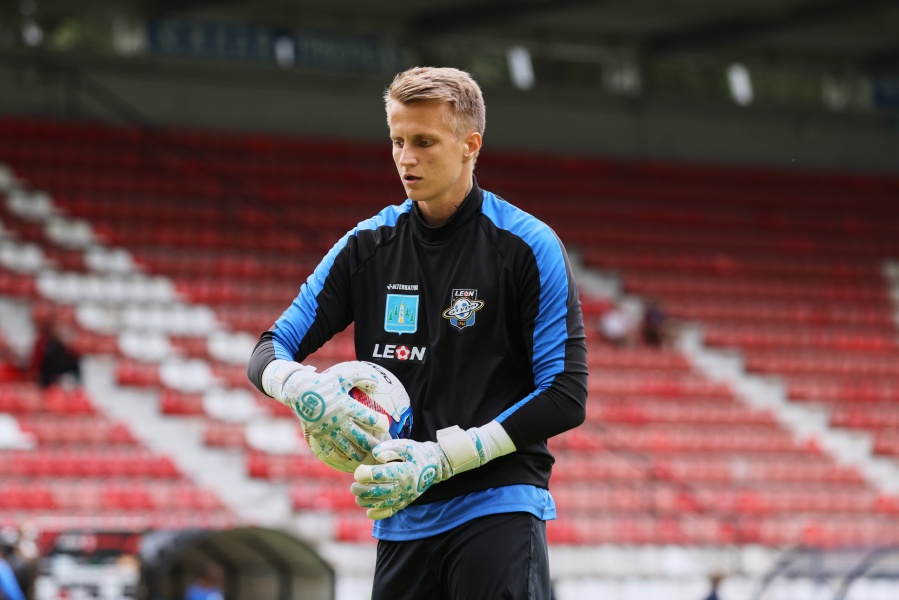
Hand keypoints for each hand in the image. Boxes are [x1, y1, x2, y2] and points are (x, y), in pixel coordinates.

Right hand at [264, 360, 389, 471]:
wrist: (299, 391)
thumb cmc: (324, 382)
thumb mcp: (342, 376)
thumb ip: (361, 377)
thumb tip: (376, 382)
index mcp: (347, 407)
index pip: (370, 418)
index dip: (381, 424)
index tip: (386, 426)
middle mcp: (340, 421)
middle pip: (362, 438)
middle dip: (373, 445)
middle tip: (381, 449)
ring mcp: (329, 431)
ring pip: (348, 449)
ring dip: (359, 454)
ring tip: (366, 457)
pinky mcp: (319, 437)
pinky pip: (331, 452)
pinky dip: (340, 458)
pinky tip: (347, 460)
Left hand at [351, 438, 450, 519]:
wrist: (435, 466)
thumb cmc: (417, 454)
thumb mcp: (406, 445)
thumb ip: (389, 448)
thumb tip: (375, 455)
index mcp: (401, 471)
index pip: (376, 475)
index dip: (363, 473)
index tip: (359, 470)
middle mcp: (402, 487)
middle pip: (375, 492)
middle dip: (359, 489)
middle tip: (353, 485)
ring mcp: (403, 497)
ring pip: (379, 504)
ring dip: (364, 501)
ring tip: (358, 495)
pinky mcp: (403, 503)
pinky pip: (388, 513)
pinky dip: (376, 513)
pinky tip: (369, 509)